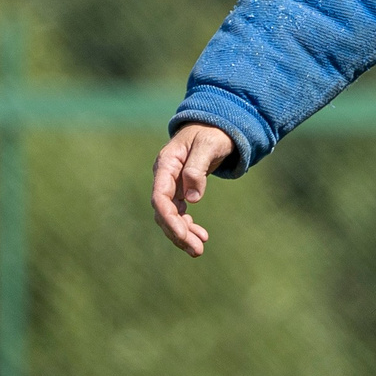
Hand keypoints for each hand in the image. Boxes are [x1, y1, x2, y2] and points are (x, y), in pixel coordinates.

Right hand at [151, 124, 235, 256]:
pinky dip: (188, 226)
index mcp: (166, 164)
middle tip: (196, 250)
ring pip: (170, 215)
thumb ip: (197, 169)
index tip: (183, 234)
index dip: (170, 218)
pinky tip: (201, 236)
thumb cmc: (212, 132)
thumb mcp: (208, 145)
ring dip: (183, 234)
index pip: (160, 197)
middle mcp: (164, 176)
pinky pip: (179, 213)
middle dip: (177, 233)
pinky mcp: (179, 190)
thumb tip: (193, 199)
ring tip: (198, 249)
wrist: (215, 125)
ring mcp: (171, 184)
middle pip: (163, 211)